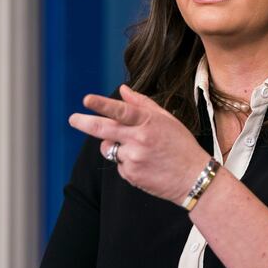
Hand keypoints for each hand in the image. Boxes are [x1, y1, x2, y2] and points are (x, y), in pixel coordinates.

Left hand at [69, 84, 210, 204]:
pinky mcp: (131, 175)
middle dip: (84, 123)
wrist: (194, 178)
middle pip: (105, 130)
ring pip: (109, 148)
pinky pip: (118, 164)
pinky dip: (125, 162)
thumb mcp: (167, 120)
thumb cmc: (181, 145)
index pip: (122, 111)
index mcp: (150, 122)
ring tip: (136, 149)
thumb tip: (123, 89)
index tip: (86, 100)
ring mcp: (135, 159)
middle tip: (73, 119)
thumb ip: (143, 104)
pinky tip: (144, 164)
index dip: (102, 105)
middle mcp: (140, 140)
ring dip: (113, 145)